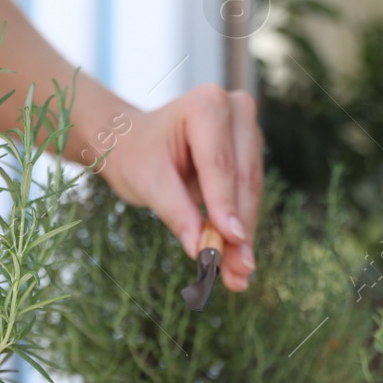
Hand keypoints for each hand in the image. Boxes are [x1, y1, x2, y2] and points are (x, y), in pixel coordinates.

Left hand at [98, 84, 262, 290]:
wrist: (131, 143)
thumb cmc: (134, 154)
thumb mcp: (147, 182)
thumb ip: (176, 213)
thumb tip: (202, 250)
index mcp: (206, 105)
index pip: (219, 164)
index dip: (226, 205)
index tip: (233, 240)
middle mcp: (234, 110)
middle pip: (242, 179)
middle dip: (240, 229)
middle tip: (238, 271)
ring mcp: (247, 130)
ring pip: (251, 191)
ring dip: (245, 236)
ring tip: (237, 276)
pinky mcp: (250, 154)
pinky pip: (250, 196)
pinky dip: (242, 229)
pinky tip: (237, 262)